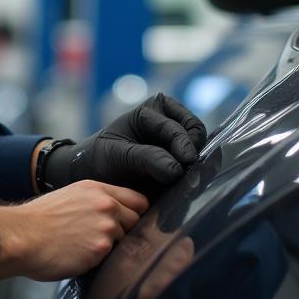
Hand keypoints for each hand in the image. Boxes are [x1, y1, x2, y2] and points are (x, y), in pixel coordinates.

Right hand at [0, 180, 148, 280]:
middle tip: (100, 239)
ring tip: (84, 248)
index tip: (128, 223)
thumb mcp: (70, 197)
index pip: (138, 200)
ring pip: (125, 242)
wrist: (22, 237)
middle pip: (137, 221)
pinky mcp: (101, 249)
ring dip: (111, 248)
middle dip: (124, 232)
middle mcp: (106, 205)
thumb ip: (95, 201)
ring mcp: (106, 227)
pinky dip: (100, 261)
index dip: (135, 213)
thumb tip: (115, 214)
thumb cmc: (39, 220)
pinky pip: (113, 258)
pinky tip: (81, 257)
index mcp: (98, 189)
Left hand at [45, 93, 206, 192]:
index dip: (183, 145)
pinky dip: (195, 177)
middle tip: (188, 177)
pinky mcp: (183, 161)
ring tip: (187, 184)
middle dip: (193, 155)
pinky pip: (199, 167)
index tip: (185, 163)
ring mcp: (179, 141)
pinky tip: (186, 189)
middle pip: (196, 135)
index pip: (178, 127)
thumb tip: (177, 170)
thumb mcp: (118, 156)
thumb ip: (147, 159)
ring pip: (202, 151)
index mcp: (153, 109)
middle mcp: (170, 120)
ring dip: (197, 167)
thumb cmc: (102, 158)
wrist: (95, 175)